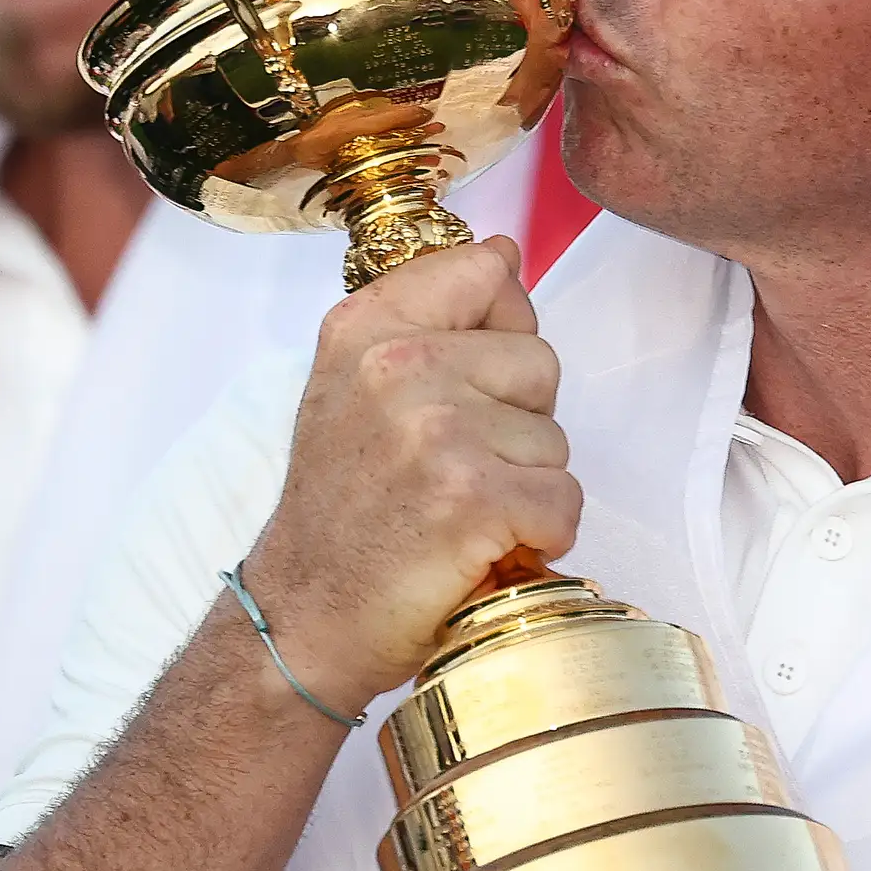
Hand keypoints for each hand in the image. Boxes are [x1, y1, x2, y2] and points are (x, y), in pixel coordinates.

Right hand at [240, 237, 575, 708]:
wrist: (305, 619)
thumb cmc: (344, 512)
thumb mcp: (354, 389)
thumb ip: (429, 315)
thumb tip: (506, 252)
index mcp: (366, 328)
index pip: (485, 271)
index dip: (497, 335)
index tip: (459, 388)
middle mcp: (396, 366)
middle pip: (539, 362)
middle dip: (516, 424)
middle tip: (449, 472)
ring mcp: (436, 431)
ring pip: (556, 440)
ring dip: (524, 488)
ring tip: (457, 513)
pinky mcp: (474, 498)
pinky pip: (565, 502)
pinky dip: (539, 538)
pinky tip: (482, 548)